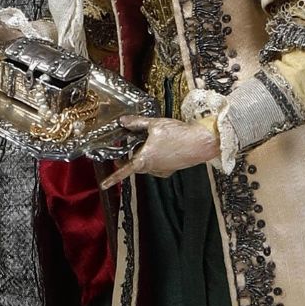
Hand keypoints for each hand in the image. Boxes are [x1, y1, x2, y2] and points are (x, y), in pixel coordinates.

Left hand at [103, 115, 218, 188]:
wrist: (201, 143)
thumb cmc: (178, 134)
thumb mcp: (154, 124)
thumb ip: (136, 123)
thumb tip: (123, 121)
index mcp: (145, 158)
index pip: (124, 170)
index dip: (112, 177)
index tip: (103, 184)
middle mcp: (152, 167)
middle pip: (135, 166)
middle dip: (129, 160)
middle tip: (125, 150)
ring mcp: (162, 170)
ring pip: (146, 165)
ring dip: (143, 156)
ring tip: (146, 142)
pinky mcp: (171, 169)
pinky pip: (157, 165)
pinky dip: (155, 158)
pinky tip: (161, 146)